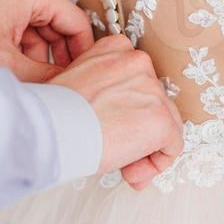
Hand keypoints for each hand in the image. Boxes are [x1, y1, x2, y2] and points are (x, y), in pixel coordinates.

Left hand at [0, 0, 94, 80]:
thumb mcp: (4, 64)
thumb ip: (45, 77)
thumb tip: (70, 88)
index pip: (76, 22)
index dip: (83, 53)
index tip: (84, 76)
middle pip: (58, 23)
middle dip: (57, 56)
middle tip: (58, 84)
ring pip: (37, 25)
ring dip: (36, 53)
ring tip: (28, 80)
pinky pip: (19, 21)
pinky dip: (19, 44)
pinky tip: (10, 68)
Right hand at [50, 36, 183, 189]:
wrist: (51, 128)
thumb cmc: (54, 112)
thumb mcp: (77, 83)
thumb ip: (104, 89)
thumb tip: (116, 116)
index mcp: (117, 49)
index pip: (137, 79)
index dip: (128, 109)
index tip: (113, 128)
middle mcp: (139, 63)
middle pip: (153, 102)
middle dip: (138, 132)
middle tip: (117, 153)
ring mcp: (153, 91)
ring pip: (165, 124)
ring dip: (145, 149)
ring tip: (124, 167)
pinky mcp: (161, 119)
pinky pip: (172, 147)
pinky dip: (156, 164)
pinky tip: (132, 173)